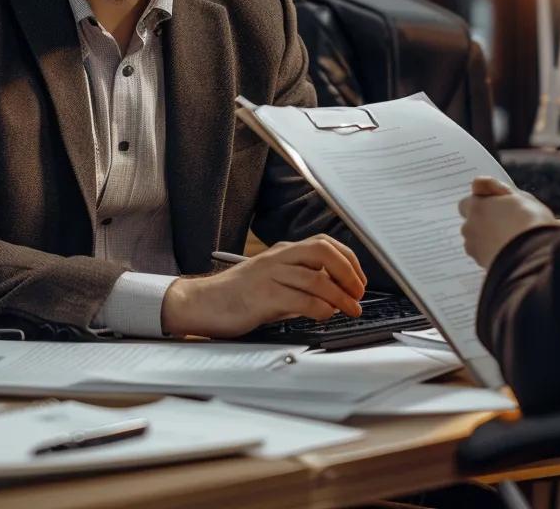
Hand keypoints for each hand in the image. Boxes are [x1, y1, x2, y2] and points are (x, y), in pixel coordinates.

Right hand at [161, 235, 366, 337]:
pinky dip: (320, 308)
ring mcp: (270, 276)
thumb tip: (331, 293)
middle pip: (323, 252)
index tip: (358, 279)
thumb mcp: (271, 280)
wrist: (201, 303)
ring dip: (341, 296)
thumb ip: (298, 282)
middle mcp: (278, 258)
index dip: (348, 260)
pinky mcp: (264, 297)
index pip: (324, 244)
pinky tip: (324, 315)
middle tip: (358, 292)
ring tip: (350, 309)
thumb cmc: (235, 295)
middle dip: (348, 272)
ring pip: (317, 279)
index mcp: (281, 252)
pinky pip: (302, 300)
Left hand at [458, 176, 559, 269]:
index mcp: (476, 207)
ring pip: (478, 243)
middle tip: (507, 226)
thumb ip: (496, 188)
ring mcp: (475, 250)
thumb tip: (478, 183)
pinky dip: (495, 258)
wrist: (535, 258)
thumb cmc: (530, 223)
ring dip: (488, 242)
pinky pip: (485, 259)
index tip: (497, 208)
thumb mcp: (519, 196)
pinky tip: (512, 257)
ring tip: (512, 243)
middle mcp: (470, 228)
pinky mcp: (482, 268)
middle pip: (472, 224)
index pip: (467, 203)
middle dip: (484, 225)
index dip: (482, 205)